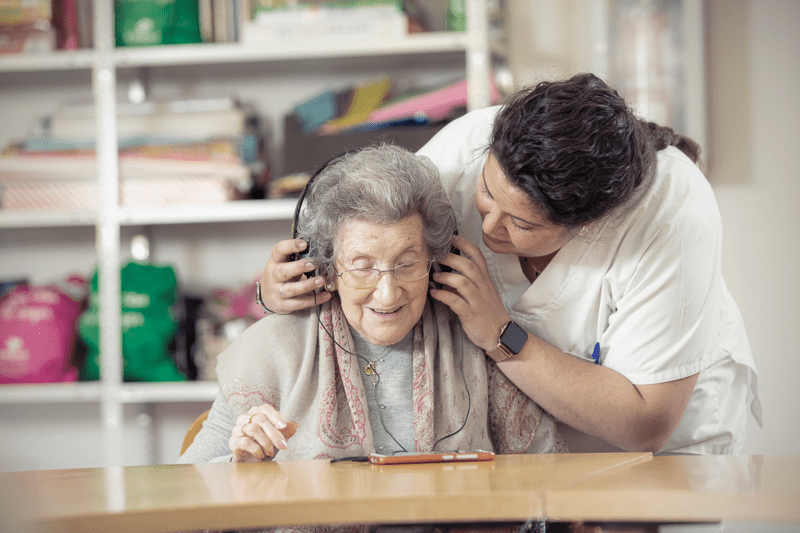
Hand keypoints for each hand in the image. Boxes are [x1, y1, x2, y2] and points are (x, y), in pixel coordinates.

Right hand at [229, 404, 296, 462]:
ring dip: (266, 442)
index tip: (284, 425)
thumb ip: (286, 431)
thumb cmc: (264, 446)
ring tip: (271, 452)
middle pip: (260, 419)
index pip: (265, 409)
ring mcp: (237, 430)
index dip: (275, 416)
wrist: (251, 463)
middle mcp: (244, 419)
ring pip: (253, 429)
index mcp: (255, 414)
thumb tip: (295, 425)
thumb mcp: (277, 439)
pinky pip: (244, 442)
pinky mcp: (233, 442)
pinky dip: (256, 449)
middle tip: (283, 445)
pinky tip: (261, 455)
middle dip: (274, 433)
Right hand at [260, 238, 330, 313]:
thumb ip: (296, 256)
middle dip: (299, 267)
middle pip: (284, 271)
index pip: (279, 250)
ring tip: (321, 280)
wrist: (267, 296)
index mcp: (274, 261)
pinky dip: (314, 299)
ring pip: (291, 289)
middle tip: (313, 263)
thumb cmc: (280, 275)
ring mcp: (276, 291)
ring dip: (307, 285)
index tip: (304, 243)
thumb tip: (319, 249)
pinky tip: (326, 295)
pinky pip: (300, 303)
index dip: (291, 246)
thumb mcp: (284, 263)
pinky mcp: (282, 305)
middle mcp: (273, 276)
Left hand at [430, 235, 509, 351]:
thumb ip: (469, 281)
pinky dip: (443, 296)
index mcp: (485, 280)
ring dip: (445, 278)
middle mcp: (483, 287)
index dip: (465, 245)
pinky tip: (434, 294)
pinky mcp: (471, 314)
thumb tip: (447, 273)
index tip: (452, 237)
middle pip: (468, 266)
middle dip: (451, 258)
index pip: (477, 256)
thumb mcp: (483, 293)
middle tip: (437, 257)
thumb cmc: (488, 312)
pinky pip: (456, 301)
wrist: (500, 334)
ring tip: (435, 278)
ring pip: (462, 282)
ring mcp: (477, 301)